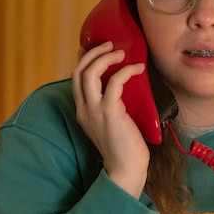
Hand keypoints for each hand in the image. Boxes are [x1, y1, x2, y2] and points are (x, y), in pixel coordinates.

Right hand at [73, 42, 149, 198]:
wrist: (126, 169)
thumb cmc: (125, 147)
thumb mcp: (113, 122)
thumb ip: (112, 106)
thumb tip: (124, 87)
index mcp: (83, 111)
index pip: (76, 79)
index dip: (84, 60)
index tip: (96, 48)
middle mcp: (84, 109)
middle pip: (78, 72)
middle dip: (92, 53)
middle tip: (109, 44)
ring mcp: (94, 111)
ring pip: (89, 73)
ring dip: (104, 57)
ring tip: (121, 52)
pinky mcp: (110, 113)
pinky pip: (114, 83)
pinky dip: (125, 71)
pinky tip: (137, 68)